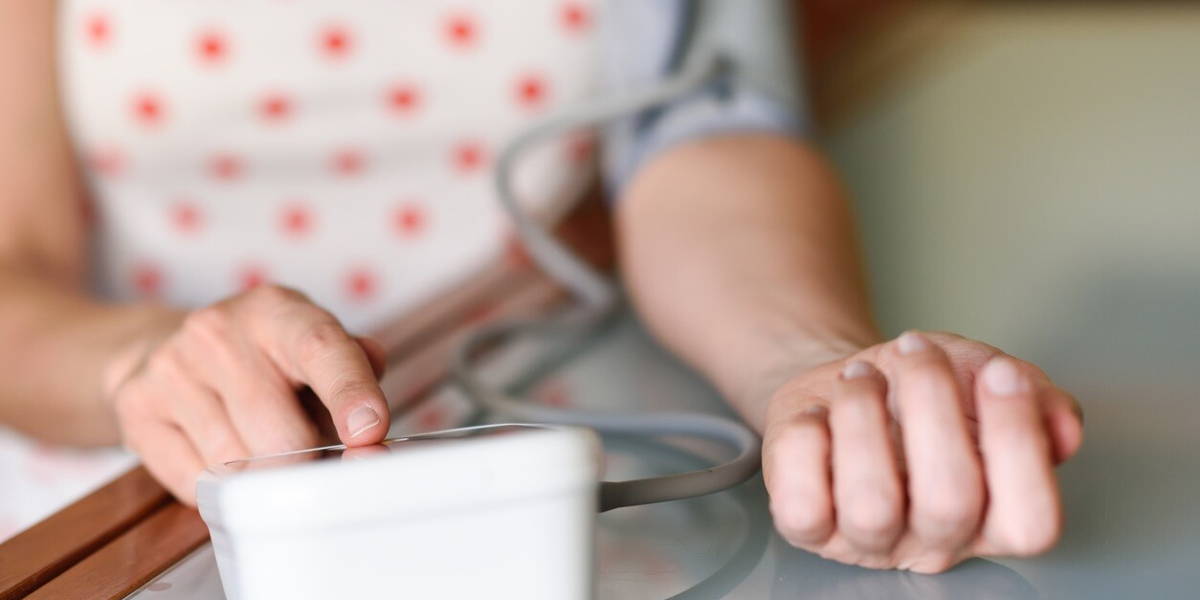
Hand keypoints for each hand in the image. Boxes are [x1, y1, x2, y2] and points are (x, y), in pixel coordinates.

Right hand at [106, 285, 389, 504]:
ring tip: (258, 444)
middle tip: (307, 453)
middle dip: (305, 461)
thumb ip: (354, 373)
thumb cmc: (263, 358)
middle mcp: (219, 331)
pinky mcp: (136, 408)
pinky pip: (196, 481)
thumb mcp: (314, 347)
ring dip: (261, 474)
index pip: (322, 349)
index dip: (350, 394)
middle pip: (282, 434)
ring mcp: (171, 368)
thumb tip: (370, 422)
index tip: (369, 434)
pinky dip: (219, 486)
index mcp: (277, 311)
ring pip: (238, 465)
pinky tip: (218, 453)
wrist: (162, 346)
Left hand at [762, 331, 1082, 572]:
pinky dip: (806, 442)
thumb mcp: (981, 375)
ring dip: (863, 418)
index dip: (1020, 444)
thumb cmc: (916, 392)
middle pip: (951, 502)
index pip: (1031, 520)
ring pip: (872, 507)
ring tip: (859, 376)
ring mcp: (865, 542)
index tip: (1001, 373)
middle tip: (917, 349)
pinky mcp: (807, 528)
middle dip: (934, 407)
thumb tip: (1062, 425)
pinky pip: (801, 503)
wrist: (845, 384)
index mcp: (994, 518)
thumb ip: (1034, 397)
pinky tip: (819, 415)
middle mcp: (934, 541)